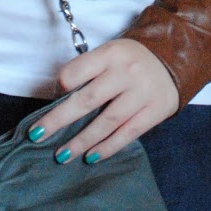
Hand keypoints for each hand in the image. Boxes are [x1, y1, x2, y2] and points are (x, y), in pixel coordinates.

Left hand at [35, 38, 178, 163]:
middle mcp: (126, 72)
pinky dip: (108, 147)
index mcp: (111, 53)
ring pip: (107, 121)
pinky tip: (91, 157)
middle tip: (38, 135)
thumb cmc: (130, 61)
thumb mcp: (109, 54)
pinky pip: (128, 133)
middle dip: (59, 120)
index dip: (62, 85)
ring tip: (62, 155)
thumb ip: (88, 71)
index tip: (52, 98)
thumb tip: (60, 99)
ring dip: (82, 141)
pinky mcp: (155, 111)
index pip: (78, 70)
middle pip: (88, 99)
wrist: (173, 61)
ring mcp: (142, 93)